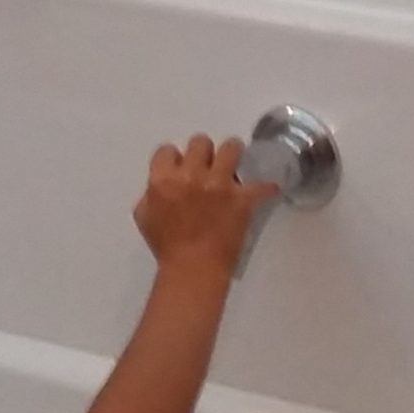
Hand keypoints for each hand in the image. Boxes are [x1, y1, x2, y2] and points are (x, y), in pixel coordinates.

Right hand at [133, 134, 279, 275]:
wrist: (192, 270)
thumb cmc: (166, 248)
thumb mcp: (145, 218)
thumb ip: (151, 194)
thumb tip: (161, 185)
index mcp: (163, 180)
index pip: (167, 150)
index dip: (176, 158)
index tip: (183, 166)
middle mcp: (191, 176)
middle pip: (200, 142)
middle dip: (204, 152)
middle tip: (209, 165)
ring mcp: (218, 185)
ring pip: (231, 147)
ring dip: (233, 153)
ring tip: (236, 162)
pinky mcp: (241, 198)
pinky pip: (261, 184)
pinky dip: (266, 188)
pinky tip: (269, 188)